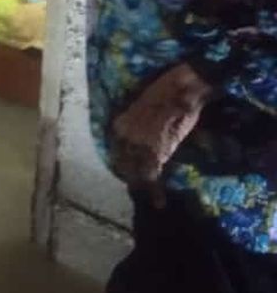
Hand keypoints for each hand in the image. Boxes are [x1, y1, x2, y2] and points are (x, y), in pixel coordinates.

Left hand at [111, 64, 213, 207]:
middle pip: (122, 164)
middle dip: (130, 177)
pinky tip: (159, 201)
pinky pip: (151, 178)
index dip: (122, 163)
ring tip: (150, 199)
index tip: (127, 172)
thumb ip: (135, 126)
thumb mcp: (139, 109)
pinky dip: (155, 192)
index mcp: (117, 125)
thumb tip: (138, 137)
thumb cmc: (163, 94)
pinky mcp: (154, 154)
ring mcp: (137, 147)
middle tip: (139, 188)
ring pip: (135, 173)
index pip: (115, 150)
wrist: (177, 91)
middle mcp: (122, 138)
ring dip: (142, 187)